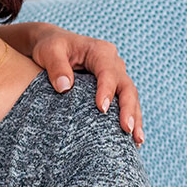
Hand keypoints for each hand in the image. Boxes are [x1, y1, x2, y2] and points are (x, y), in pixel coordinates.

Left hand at [26, 23, 144, 145]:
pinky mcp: (113, 88)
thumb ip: (56, 67)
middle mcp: (113, 63)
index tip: (101, 109)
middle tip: (126, 129)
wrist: (54, 45)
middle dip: (128, 109)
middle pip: (126, 87)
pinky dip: (130, 119)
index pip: (107, 72)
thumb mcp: (50, 52)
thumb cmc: (51, 47)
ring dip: (135, 118)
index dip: (106, 90)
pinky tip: (132, 140)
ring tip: (136, 141)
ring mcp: (116, 76)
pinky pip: (125, 104)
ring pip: (131, 98)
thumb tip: (65, 88)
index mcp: (100, 51)